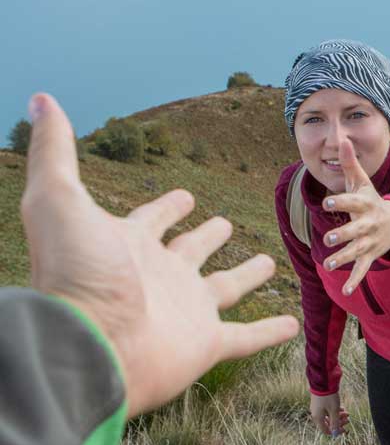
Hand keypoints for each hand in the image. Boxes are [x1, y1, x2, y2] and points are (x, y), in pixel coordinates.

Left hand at [21, 93, 299, 417]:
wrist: (90, 348)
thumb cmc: (76, 274)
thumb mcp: (59, 200)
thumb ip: (55, 151)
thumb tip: (42, 96)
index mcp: (130, 246)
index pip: (153, 220)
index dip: (168, 207)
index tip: (186, 195)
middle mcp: (160, 277)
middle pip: (191, 252)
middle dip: (207, 236)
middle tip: (225, 222)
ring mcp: (186, 312)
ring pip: (225, 289)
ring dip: (246, 277)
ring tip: (268, 261)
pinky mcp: (206, 344)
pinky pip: (246, 336)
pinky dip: (269, 331)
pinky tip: (293, 324)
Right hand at [310, 392, 349, 436]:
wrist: (323, 381)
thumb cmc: (328, 397)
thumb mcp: (334, 410)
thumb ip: (335, 423)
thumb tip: (336, 433)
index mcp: (318, 418)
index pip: (326, 430)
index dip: (336, 431)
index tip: (345, 429)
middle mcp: (316, 414)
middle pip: (328, 423)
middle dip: (339, 422)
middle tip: (348, 419)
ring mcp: (318, 407)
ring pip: (329, 415)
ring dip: (338, 416)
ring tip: (347, 413)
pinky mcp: (320, 402)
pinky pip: (328, 410)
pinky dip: (335, 410)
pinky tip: (342, 408)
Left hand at [322, 139, 389, 295]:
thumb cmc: (373, 200)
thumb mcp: (363, 182)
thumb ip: (351, 163)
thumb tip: (342, 138)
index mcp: (366, 204)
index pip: (352, 202)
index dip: (340, 202)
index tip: (326, 203)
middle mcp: (369, 224)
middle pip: (357, 230)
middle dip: (344, 235)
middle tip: (329, 239)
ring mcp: (371, 241)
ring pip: (357, 251)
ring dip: (345, 258)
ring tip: (329, 264)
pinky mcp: (371, 255)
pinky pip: (363, 270)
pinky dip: (355, 281)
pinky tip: (346, 292)